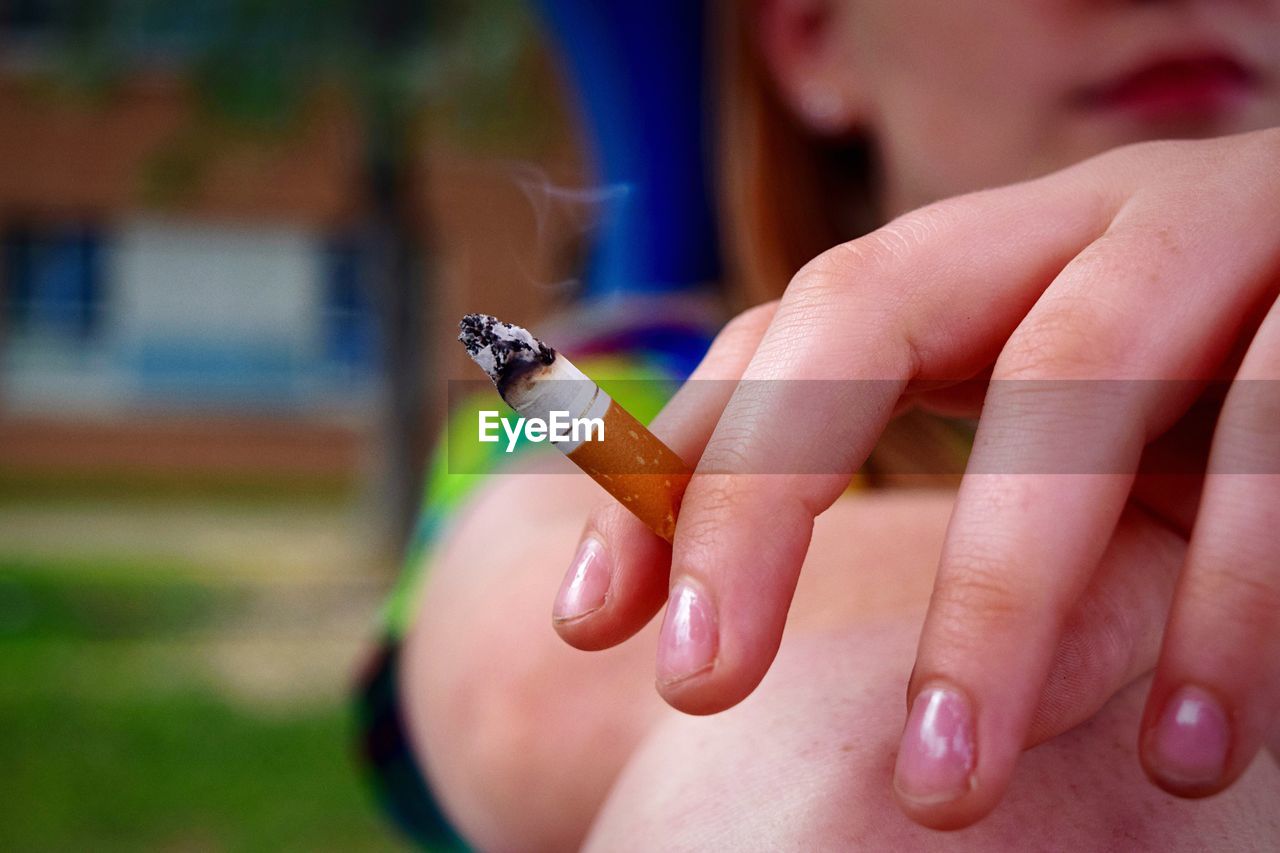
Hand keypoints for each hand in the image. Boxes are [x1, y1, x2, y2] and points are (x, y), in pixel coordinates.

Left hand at [552, 128, 1279, 827]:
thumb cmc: (1190, 384)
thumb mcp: (1043, 422)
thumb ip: (921, 477)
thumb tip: (721, 613)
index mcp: (978, 256)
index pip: (785, 333)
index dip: (683, 461)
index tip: (592, 624)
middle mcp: (1068, 226)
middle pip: (871, 312)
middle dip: (769, 488)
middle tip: (699, 683)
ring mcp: (1209, 245)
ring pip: (1078, 386)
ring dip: (996, 600)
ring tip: (939, 792)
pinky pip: (1273, 454)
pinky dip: (1229, 603)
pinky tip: (1191, 751)